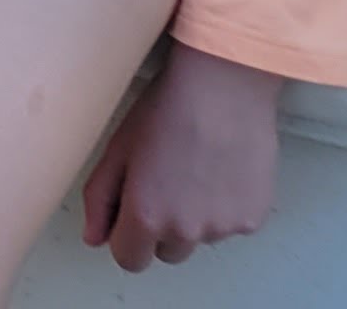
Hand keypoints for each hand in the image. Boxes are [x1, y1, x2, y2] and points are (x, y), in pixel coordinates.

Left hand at [81, 42, 282, 269]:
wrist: (223, 87)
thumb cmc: (166, 110)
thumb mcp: (118, 148)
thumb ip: (100, 199)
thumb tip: (94, 238)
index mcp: (145, 216)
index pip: (129, 259)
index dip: (126, 236)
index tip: (131, 212)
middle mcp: (185, 232)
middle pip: (166, 251)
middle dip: (161, 227)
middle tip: (165, 180)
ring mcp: (223, 229)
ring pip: (200, 238)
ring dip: (194, 217)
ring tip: (195, 167)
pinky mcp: (253, 219)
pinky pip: (230, 225)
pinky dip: (224, 207)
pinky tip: (221, 169)